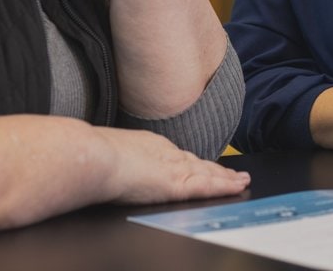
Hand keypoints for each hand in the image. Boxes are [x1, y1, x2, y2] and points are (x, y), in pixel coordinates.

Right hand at [98, 127, 250, 204]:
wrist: (93, 157)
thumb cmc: (91, 156)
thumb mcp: (107, 152)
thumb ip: (116, 158)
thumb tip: (107, 165)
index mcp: (148, 145)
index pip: (177, 155)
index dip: (193, 160)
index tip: (203, 164)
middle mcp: (166, 152)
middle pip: (197, 162)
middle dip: (216, 168)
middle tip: (233, 172)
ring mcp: (173, 167)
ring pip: (207, 172)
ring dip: (226, 177)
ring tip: (241, 180)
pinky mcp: (177, 183)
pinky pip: (208, 185)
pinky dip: (225, 186)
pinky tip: (237, 186)